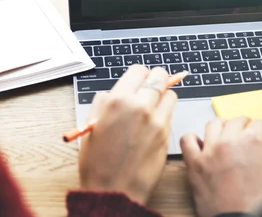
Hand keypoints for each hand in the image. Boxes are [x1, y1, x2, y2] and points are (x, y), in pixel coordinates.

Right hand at [78, 65, 176, 204]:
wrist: (113, 191)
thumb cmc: (97, 163)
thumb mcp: (91, 126)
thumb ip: (103, 103)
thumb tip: (113, 93)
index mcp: (117, 101)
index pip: (139, 70)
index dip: (139, 75)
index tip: (138, 80)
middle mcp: (140, 106)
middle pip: (160, 77)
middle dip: (156, 79)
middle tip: (151, 87)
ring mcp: (156, 120)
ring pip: (170, 94)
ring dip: (163, 96)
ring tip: (152, 107)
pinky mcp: (167, 134)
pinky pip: (171, 114)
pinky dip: (165, 113)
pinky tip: (153, 124)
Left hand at [180, 117, 261, 216]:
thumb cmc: (261, 203)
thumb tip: (261, 152)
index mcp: (253, 141)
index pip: (259, 123)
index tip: (261, 134)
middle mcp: (230, 141)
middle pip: (236, 120)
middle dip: (244, 126)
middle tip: (245, 135)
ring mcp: (210, 151)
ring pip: (213, 124)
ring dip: (221, 128)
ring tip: (224, 136)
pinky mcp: (195, 164)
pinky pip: (187, 141)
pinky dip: (193, 140)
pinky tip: (200, 145)